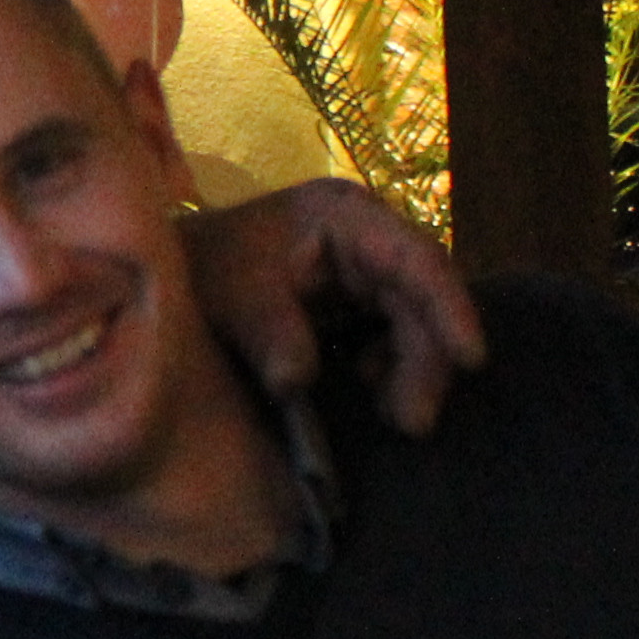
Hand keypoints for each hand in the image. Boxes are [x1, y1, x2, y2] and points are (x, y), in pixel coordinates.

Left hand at [181, 179, 485, 435]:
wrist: (167, 274)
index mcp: (342, 215)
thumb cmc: (200, 268)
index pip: (415, 260)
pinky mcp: (357, 298)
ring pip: (414, 321)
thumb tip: (297, 382)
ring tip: (398, 419)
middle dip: (426, 360)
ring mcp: (365, 265)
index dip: (449, 307)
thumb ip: (267, 332)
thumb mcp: (226, 294)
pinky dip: (390, 368)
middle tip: (414, 422)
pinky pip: (393, 333)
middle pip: (421, 297)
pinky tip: (372, 392)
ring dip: (412, 371)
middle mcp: (366, 235)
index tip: (471, 358)